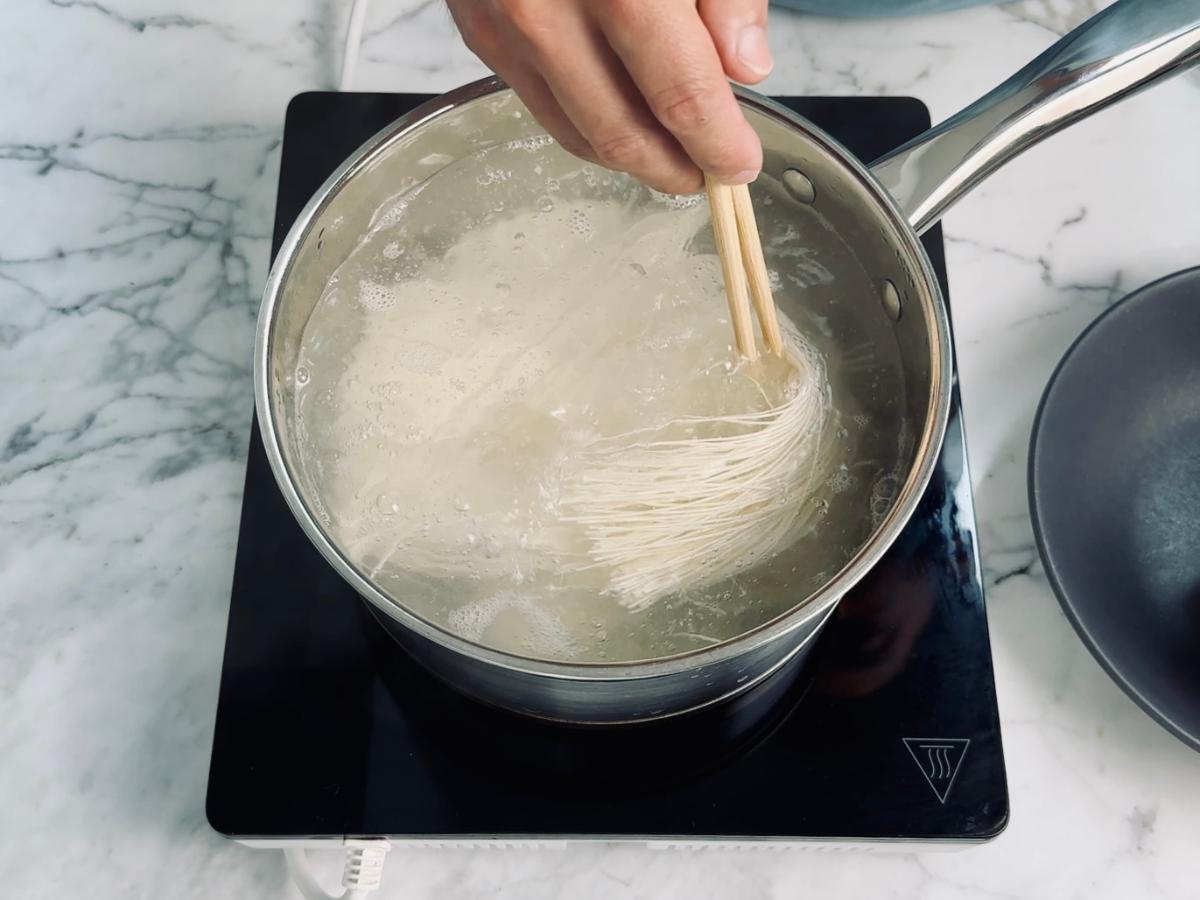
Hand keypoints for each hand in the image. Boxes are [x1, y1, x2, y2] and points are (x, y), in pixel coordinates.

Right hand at [447, 0, 772, 193]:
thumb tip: (744, 66)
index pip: (682, 96)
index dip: (718, 144)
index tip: (740, 163)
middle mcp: (549, 8)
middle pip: (624, 134)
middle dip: (675, 167)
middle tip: (707, 171)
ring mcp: (504, 21)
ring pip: (576, 131)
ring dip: (630, 156)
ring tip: (669, 152)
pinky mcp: (475, 25)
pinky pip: (539, 101)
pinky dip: (584, 121)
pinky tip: (616, 114)